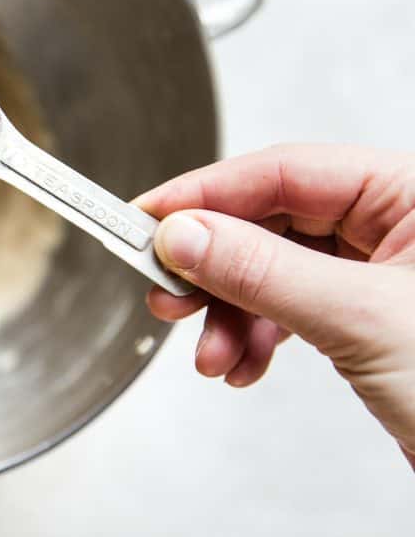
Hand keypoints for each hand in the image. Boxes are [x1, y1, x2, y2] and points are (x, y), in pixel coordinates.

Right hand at [136, 144, 414, 467]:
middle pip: (269, 221)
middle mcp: (393, 223)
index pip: (284, 172)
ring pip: (270, 269)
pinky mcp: (360, 313)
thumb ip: (263, 270)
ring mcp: (375, 270)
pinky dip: (253, 336)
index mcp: (412, 193)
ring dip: (228, 313)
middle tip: (164, 291)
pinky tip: (241, 364)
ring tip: (209, 355)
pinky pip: (286, 307)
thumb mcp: (359, 319)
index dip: (207, 194)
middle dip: (212, 265)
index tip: (147, 218)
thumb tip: (184, 234)